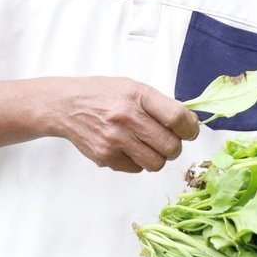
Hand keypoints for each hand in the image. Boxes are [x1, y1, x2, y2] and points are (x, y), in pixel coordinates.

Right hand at [53, 77, 200, 172]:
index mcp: (137, 95)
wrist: (66, 106)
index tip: (191, 130)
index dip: (191, 128)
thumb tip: (188, 123)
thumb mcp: (132, 87)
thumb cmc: (102, 94)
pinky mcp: (106, 157)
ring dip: (158, 157)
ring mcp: (115, 140)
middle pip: (170, 146)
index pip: (177, 117)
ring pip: (156, 163)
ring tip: (149, 146)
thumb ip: (160, 104)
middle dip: (175, 146)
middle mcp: (126, 117)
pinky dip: (138, 162)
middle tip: (169, 141)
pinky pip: (137, 168)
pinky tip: (129, 147)